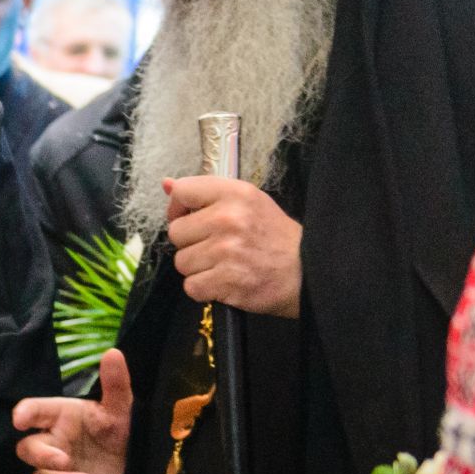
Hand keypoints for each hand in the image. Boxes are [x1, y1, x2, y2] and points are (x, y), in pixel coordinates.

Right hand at [13, 347, 132, 473]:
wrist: (139, 463)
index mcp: (62, 417)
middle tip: (63, 460)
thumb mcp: (123, 407)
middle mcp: (54, 443)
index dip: (24, 413)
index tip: (20, 419)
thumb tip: (113, 353)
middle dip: (41, 456)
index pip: (34, 410)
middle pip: (27, 450)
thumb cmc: (124, 428)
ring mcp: (59, 472)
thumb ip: (116, 384)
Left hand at [166, 177, 301, 317]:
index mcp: (235, 194)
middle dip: (192, 242)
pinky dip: (204, 288)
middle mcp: (228, 219)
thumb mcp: (248, 202)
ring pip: (181, 262)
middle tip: (217, 246)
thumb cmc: (275, 237)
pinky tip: (224, 281)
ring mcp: (226, 251)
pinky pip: (191, 286)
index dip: (179, 208)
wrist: (307, 273)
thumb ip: (207, 193)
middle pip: (176, 232)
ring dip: (198, 268)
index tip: (191, 217)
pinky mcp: (226, 281)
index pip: (183, 191)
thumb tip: (167, 185)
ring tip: (224, 264)